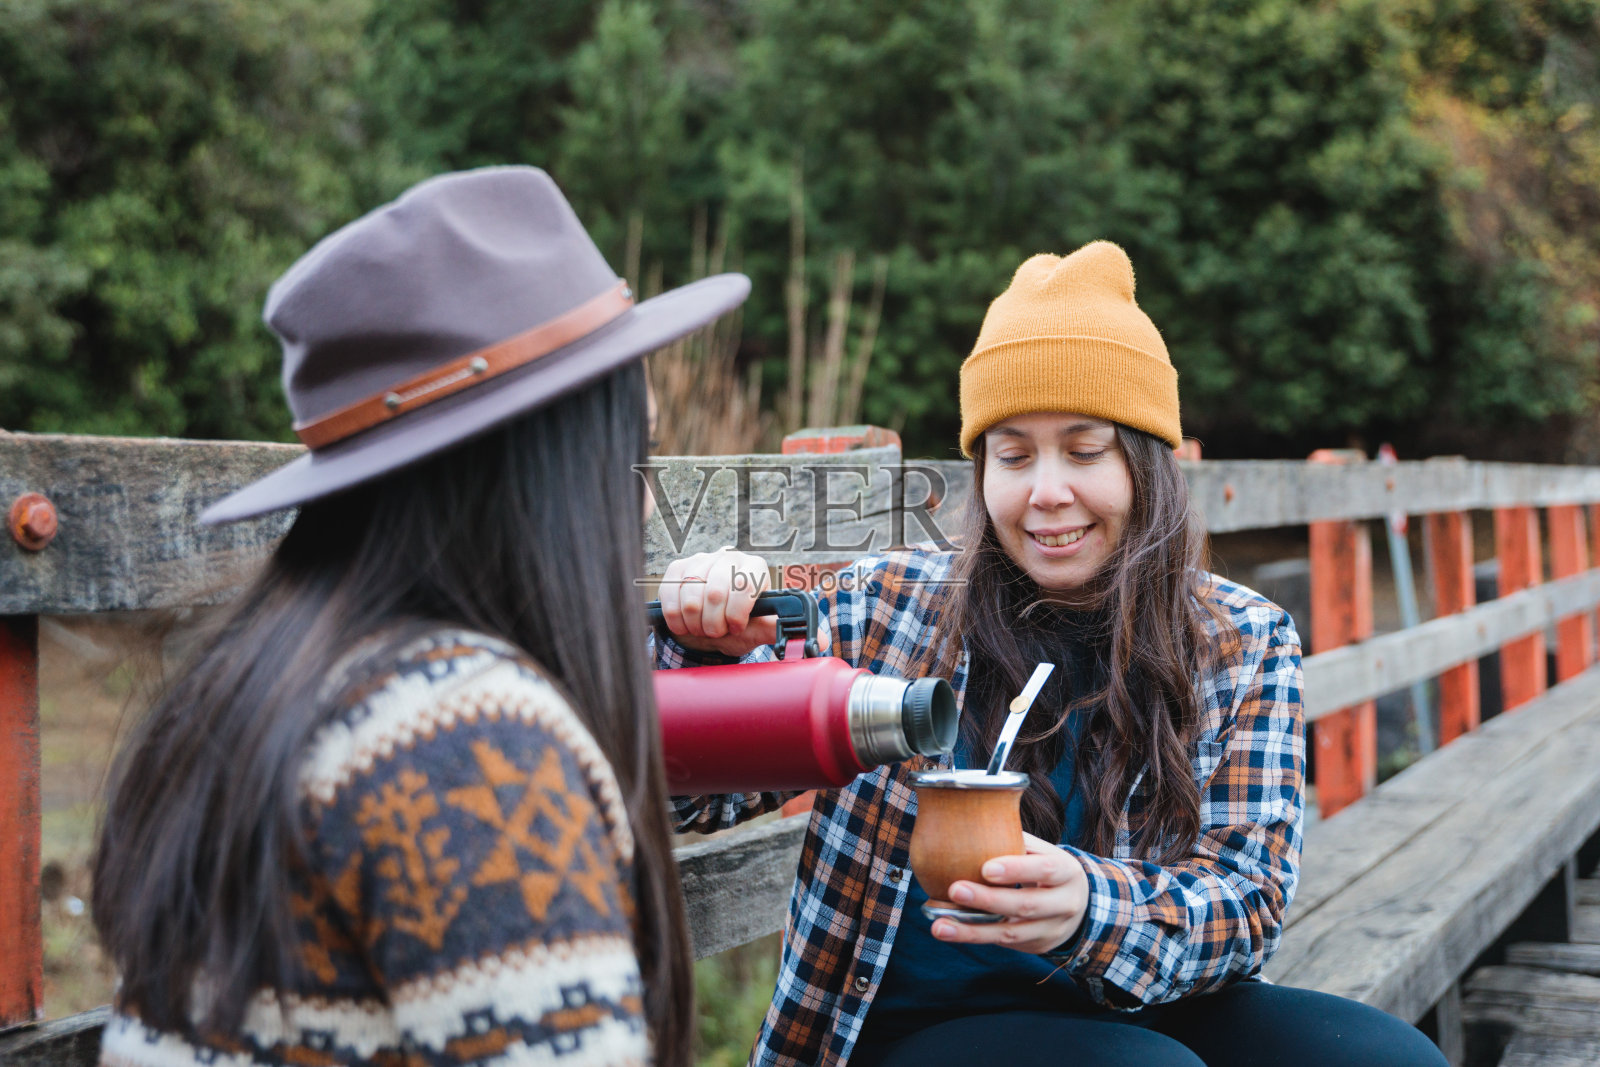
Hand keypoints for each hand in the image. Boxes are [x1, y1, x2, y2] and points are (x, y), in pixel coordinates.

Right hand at [657, 549, 779, 656]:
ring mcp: (702, 560)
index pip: (745, 585)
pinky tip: (685, 624)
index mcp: (755, 568)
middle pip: (716, 592)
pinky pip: (671, 594)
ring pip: (692, 595)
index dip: (737, 614)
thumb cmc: (735, 626)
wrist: (707, 627)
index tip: (736, 628)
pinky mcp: (678, 568)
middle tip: (716, 632)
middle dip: (714, 623)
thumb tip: (798, 630)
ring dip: (695, 622)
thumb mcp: (756, 630)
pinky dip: (676, 617)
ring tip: (702, 628)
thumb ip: (771, 628)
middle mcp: (729, 557)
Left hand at [931, 832, 1088, 954]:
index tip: (985, 868)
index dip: (1016, 870)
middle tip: (954, 889)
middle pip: (1025, 904)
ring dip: (972, 929)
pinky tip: (950, 930)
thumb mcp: (1043, 852)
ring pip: (1010, 932)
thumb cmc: (1048, 868)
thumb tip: (972, 819)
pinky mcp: (1035, 946)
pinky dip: (974, 935)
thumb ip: (1015, 840)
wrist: (1077, 904)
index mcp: (1066, 872)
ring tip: (940, 926)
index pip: (1044, 870)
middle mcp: (1064, 904)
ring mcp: (1050, 929)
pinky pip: (1002, 942)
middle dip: (988, 900)